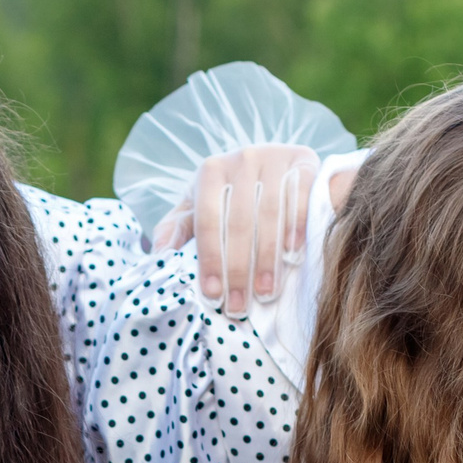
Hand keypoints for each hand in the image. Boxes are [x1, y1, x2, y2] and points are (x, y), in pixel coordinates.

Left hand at [151, 144, 318, 317]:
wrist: (277, 164)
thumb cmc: (229, 195)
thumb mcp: (198, 205)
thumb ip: (176, 229)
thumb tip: (159, 256)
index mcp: (210, 172)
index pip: (207, 221)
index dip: (209, 259)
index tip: (213, 295)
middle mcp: (241, 160)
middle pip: (238, 222)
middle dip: (238, 270)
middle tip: (239, 306)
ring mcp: (274, 157)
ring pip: (270, 213)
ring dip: (267, 258)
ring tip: (266, 293)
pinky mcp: (303, 160)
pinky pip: (300, 196)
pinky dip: (296, 227)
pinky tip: (292, 256)